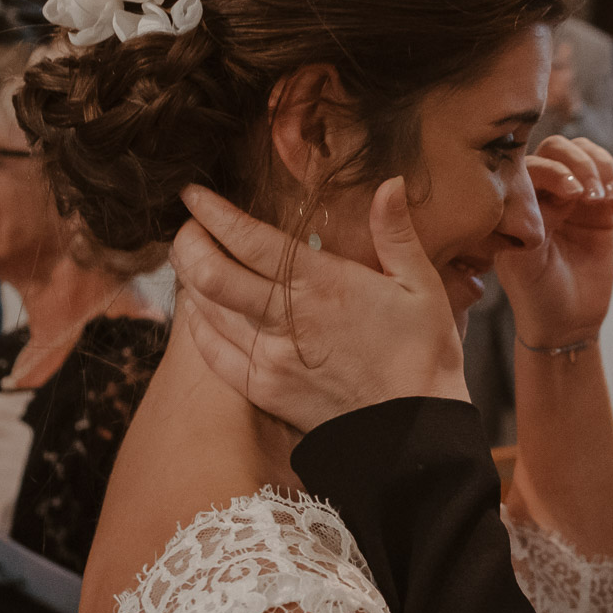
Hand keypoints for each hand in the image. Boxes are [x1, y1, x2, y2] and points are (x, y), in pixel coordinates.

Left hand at [173, 177, 469, 431]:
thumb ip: (396, 232)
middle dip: (188, 242)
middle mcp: (287, 319)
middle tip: (188, 227)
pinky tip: (198, 309)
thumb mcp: (422, 285)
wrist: (415, 431)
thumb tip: (390, 182)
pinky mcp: (263, 390)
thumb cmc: (424, 353)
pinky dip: (196, 325)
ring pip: (204, 310)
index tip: (193, 195)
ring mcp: (269, 358)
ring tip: (190, 260)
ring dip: (189, 279)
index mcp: (323, 285)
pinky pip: (210, 352)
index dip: (212, 213)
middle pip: (210, 273)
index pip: (248, 240)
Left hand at [496, 135, 612, 347]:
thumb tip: (560, 190)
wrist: (569, 321)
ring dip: (606, 169)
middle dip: (584, 163)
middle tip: (595, 196)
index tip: (573, 194)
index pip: (534, 162)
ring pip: (590, 155)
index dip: (556, 169)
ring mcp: (576, 197)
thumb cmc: (537, 294)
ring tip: (611, 201)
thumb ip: (534, 222)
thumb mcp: (524, 262)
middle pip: (561, 147)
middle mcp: (545, 192)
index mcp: (519, 201)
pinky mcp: (602, 208)